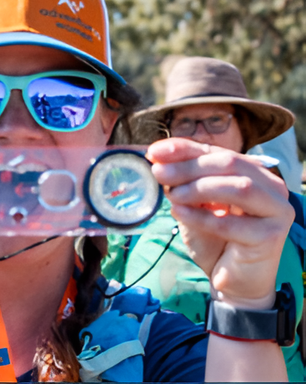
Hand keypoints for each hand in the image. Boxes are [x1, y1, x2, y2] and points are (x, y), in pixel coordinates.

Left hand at [151, 138, 288, 306]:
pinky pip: (231, 223)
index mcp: (256, 174)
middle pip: (230, 164)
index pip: (219, 152)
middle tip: (159, 173)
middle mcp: (272, 189)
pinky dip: (201, 217)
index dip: (186, 149)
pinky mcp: (271, 237)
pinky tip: (179, 214)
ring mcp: (277, 212)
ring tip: (172, 195)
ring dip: (199, 188)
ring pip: (239, 188)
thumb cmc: (215, 240)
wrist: (233, 281)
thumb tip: (156, 157)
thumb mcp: (194, 204)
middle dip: (189, 167)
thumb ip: (183, 180)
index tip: (154, 152)